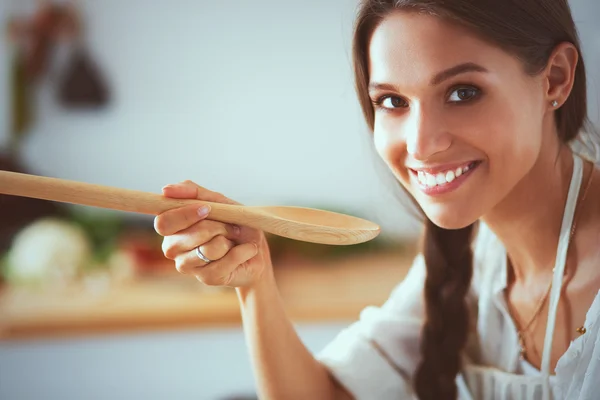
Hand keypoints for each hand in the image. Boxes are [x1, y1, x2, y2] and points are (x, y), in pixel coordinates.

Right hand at [154, 180, 272, 287]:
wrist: (256, 250)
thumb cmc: (233, 224)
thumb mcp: (218, 201)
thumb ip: (193, 192)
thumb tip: (166, 190)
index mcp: (170, 227)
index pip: (163, 222)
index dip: (185, 215)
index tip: (207, 209)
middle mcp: (173, 248)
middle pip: (189, 235)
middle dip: (217, 226)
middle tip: (230, 226)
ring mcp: (188, 266)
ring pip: (208, 249)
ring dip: (230, 239)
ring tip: (234, 239)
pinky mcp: (207, 278)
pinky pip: (225, 261)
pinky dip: (243, 251)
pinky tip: (245, 251)